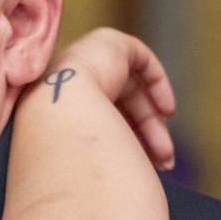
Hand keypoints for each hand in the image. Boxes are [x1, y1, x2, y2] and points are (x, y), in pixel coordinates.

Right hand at [47, 28, 176, 169]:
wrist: (57, 114)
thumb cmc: (63, 145)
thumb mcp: (81, 155)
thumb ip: (97, 157)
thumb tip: (121, 178)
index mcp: (53, 103)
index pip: (95, 120)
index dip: (120, 141)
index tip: (138, 163)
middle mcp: (66, 78)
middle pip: (117, 108)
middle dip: (142, 138)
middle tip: (161, 164)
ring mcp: (85, 56)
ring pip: (132, 92)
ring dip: (153, 124)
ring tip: (165, 154)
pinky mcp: (108, 42)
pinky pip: (141, 60)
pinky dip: (157, 84)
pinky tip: (167, 112)